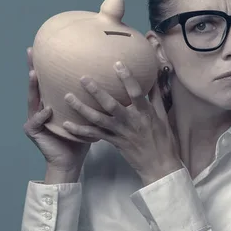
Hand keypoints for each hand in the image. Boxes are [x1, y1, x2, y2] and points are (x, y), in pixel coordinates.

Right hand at [22, 47, 90, 182]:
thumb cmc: (82, 136)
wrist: (71, 160)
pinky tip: (47, 110)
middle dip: (32, 67)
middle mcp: (41, 107)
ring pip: (32, 100)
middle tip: (32, 52)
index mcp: (53, 102)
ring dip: (33, 87)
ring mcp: (35, 119)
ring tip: (34, 74)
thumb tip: (110, 78)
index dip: (45, 64)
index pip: (49, 80)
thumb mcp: (87, 114)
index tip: (44, 46)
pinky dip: (41, 116)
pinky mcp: (34, 132)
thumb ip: (92, 98)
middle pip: (35, 85)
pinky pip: (36, 122)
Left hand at [62, 61, 181, 185]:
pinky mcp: (113, 142)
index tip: (117, 64)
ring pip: (98, 119)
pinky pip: (94, 135)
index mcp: (144, 113)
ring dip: (82, 108)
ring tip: (68, 97)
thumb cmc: (164, 139)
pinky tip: (66, 124)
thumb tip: (154, 75)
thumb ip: (155, 96)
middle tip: (83, 78)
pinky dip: (79, 131)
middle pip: (110, 105)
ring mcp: (120, 132)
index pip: (135, 92)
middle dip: (96, 91)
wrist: (159, 166)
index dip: (127, 78)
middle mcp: (130, 121)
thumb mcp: (162, 116)